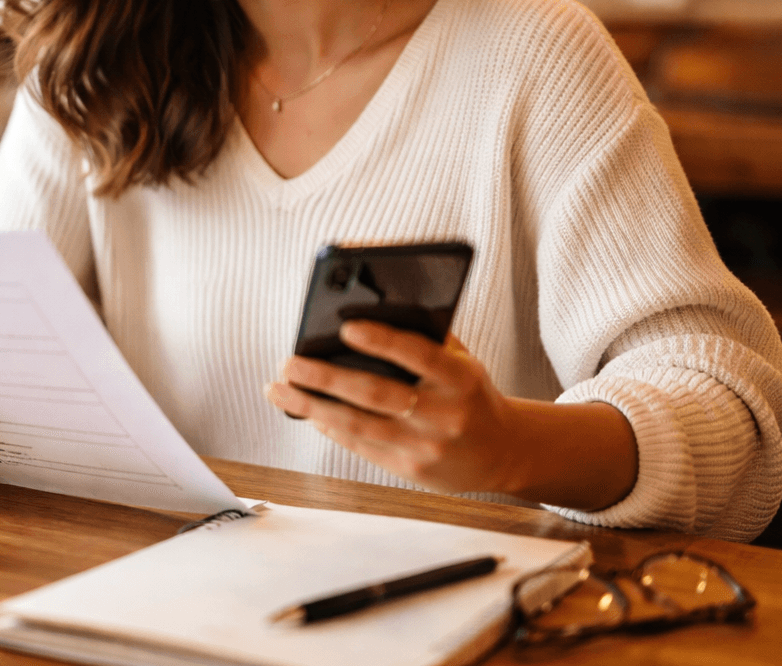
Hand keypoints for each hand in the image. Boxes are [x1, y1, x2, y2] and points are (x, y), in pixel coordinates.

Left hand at [264, 321, 522, 495]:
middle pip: (375, 393)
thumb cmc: (470, 393)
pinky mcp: (410, 470)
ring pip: (358, 425)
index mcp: (461, 379)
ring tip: (278, 389)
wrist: (503, 452)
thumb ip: (425, 337)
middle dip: (324, 377)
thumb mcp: (462, 361)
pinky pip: (361, 445)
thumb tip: (367, 311)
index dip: (382, 340)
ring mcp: (426, 447)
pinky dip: (330, 427)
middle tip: (287, 362)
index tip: (344, 327)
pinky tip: (306, 411)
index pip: (418, 355)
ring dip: (312, 406)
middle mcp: (444, 415)